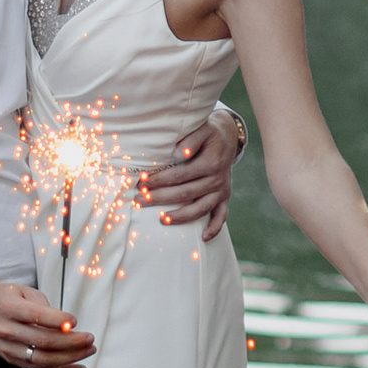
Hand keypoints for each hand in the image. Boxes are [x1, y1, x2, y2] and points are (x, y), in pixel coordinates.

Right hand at [0, 272, 93, 367]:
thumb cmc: (5, 297)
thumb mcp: (24, 291)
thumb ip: (45, 306)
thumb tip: (66, 325)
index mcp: (8, 308)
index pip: (38, 317)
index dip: (59, 321)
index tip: (75, 321)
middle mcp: (6, 330)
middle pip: (44, 341)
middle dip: (72, 342)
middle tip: (89, 339)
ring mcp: (8, 348)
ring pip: (43, 359)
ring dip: (70, 357)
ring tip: (88, 351)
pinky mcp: (11, 359)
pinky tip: (78, 367)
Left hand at [139, 115, 239, 238]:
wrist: (228, 136)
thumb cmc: (208, 132)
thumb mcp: (201, 129)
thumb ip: (190, 140)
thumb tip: (179, 153)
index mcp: (211, 163)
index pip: (180, 175)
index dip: (159, 180)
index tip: (142, 183)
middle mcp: (217, 179)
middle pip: (186, 194)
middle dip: (160, 198)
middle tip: (139, 201)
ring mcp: (222, 190)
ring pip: (200, 209)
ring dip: (180, 216)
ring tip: (161, 219)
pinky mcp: (225, 197)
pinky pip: (221, 216)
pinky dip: (214, 228)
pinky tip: (203, 238)